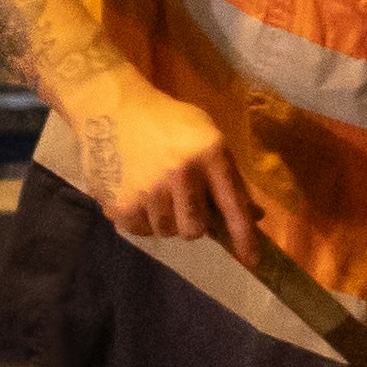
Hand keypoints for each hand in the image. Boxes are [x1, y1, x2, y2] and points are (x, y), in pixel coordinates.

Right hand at [47, 76, 256, 260]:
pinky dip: (141, 218)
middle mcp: (180, 174)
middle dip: (193, 224)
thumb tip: (255, 217)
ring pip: (167, 232)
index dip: (244, 237)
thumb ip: (230, 177)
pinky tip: (136, 191)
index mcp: (209, 154)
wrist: (111, 106)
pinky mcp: (119, 203)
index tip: (251, 260)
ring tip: (156, 191)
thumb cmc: (168, 122)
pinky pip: (140, 230)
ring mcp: (147, 190)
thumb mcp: (207, 136)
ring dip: (165, 219)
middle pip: (195, 231)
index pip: (234, 206)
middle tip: (183, 203)